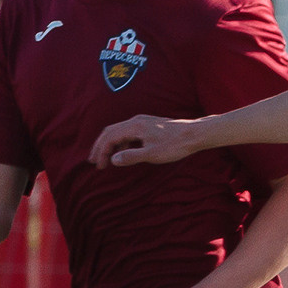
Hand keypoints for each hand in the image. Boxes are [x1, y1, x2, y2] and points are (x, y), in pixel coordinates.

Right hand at [88, 115, 205, 168]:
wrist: (194, 133)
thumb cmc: (174, 145)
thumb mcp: (152, 154)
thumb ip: (131, 157)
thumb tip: (113, 160)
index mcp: (134, 127)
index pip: (109, 137)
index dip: (101, 152)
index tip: (99, 166)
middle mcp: (135, 121)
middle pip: (110, 132)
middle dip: (100, 146)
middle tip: (94, 161)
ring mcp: (142, 122)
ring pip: (119, 132)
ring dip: (110, 145)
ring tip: (106, 159)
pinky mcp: (148, 126)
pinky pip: (128, 133)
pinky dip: (121, 143)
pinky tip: (123, 153)